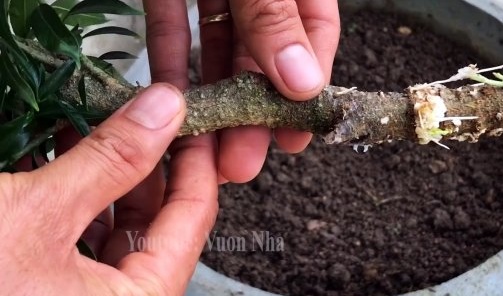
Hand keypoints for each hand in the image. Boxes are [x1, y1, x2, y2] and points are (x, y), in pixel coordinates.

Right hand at [0, 85, 217, 294]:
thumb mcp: (37, 214)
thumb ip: (110, 162)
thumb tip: (165, 111)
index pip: (193, 218)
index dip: (196, 160)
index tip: (194, 119)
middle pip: (153, 220)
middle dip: (144, 162)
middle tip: (140, 114)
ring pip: (109, 226)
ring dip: (102, 174)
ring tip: (93, 124)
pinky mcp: (40, 287)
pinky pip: (70, 237)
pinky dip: (66, 195)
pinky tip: (52, 155)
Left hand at [144, 0, 340, 182]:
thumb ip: (275, 19)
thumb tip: (303, 83)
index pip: (316, 37)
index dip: (306, 91)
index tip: (292, 139)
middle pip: (262, 56)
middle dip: (250, 110)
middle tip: (240, 162)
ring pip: (217, 48)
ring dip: (211, 97)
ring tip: (203, 148)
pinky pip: (173, 23)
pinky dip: (169, 59)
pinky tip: (167, 98)